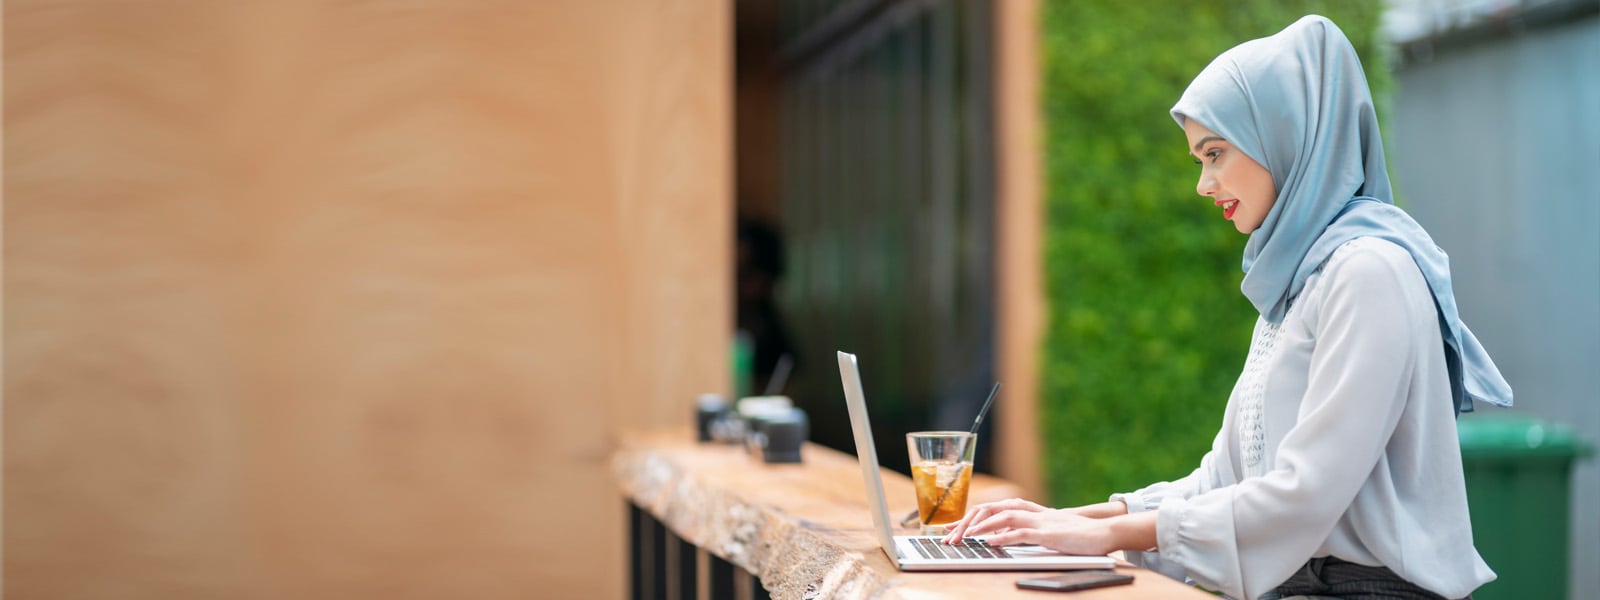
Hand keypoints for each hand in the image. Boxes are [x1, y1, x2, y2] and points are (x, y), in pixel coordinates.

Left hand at [948, 505, 1118, 555]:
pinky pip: (1022, 533)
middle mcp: (1031, 512)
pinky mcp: (1049, 534)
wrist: (1104, 533)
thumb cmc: (1075, 535)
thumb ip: (1023, 531)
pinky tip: (989, 542)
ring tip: (963, 537)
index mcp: (1028, 510)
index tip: (951, 529)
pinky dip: (1003, 537)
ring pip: (1003, 517)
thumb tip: (999, 537)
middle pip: (992, 509)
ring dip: (980, 527)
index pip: (992, 508)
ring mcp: (1040, 521)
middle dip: (967, 522)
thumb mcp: (1044, 531)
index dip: (969, 517)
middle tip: (949, 537)